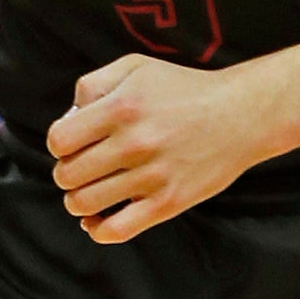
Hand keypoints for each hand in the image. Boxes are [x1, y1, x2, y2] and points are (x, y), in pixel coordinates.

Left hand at [46, 55, 272, 243]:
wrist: (240, 115)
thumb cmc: (182, 89)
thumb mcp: (134, 68)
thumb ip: (93, 85)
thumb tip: (67, 119)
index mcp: (120, 107)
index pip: (59, 140)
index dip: (59, 144)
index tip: (73, 143)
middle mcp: (133, 143)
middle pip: (68, 174)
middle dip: (66, 172)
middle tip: (82, 167)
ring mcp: (151, 176)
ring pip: (85, 204)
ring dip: (77, 200)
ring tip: (90, 190)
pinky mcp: (168, 203)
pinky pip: (117, 230)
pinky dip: (97, 230)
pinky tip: (98, 219)